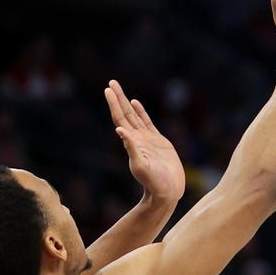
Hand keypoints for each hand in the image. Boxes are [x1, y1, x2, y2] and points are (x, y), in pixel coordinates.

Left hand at [104, 80, 185, 203]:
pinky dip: (141, 112)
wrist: (167, 192)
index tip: (108, 90)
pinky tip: (136, 104)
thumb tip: (119, 131)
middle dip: (117, 98)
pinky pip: (147, 122)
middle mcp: (137, 139)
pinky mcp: (158, 141)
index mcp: (132, 143)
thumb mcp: (142, 166)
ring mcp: (147, 139)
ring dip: (126, 102)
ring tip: (118, 89)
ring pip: (134, 116)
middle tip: (111, 82)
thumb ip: (131, 149)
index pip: (120, 119)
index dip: (114, 104)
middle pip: (125, 114)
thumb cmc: (155, 182)